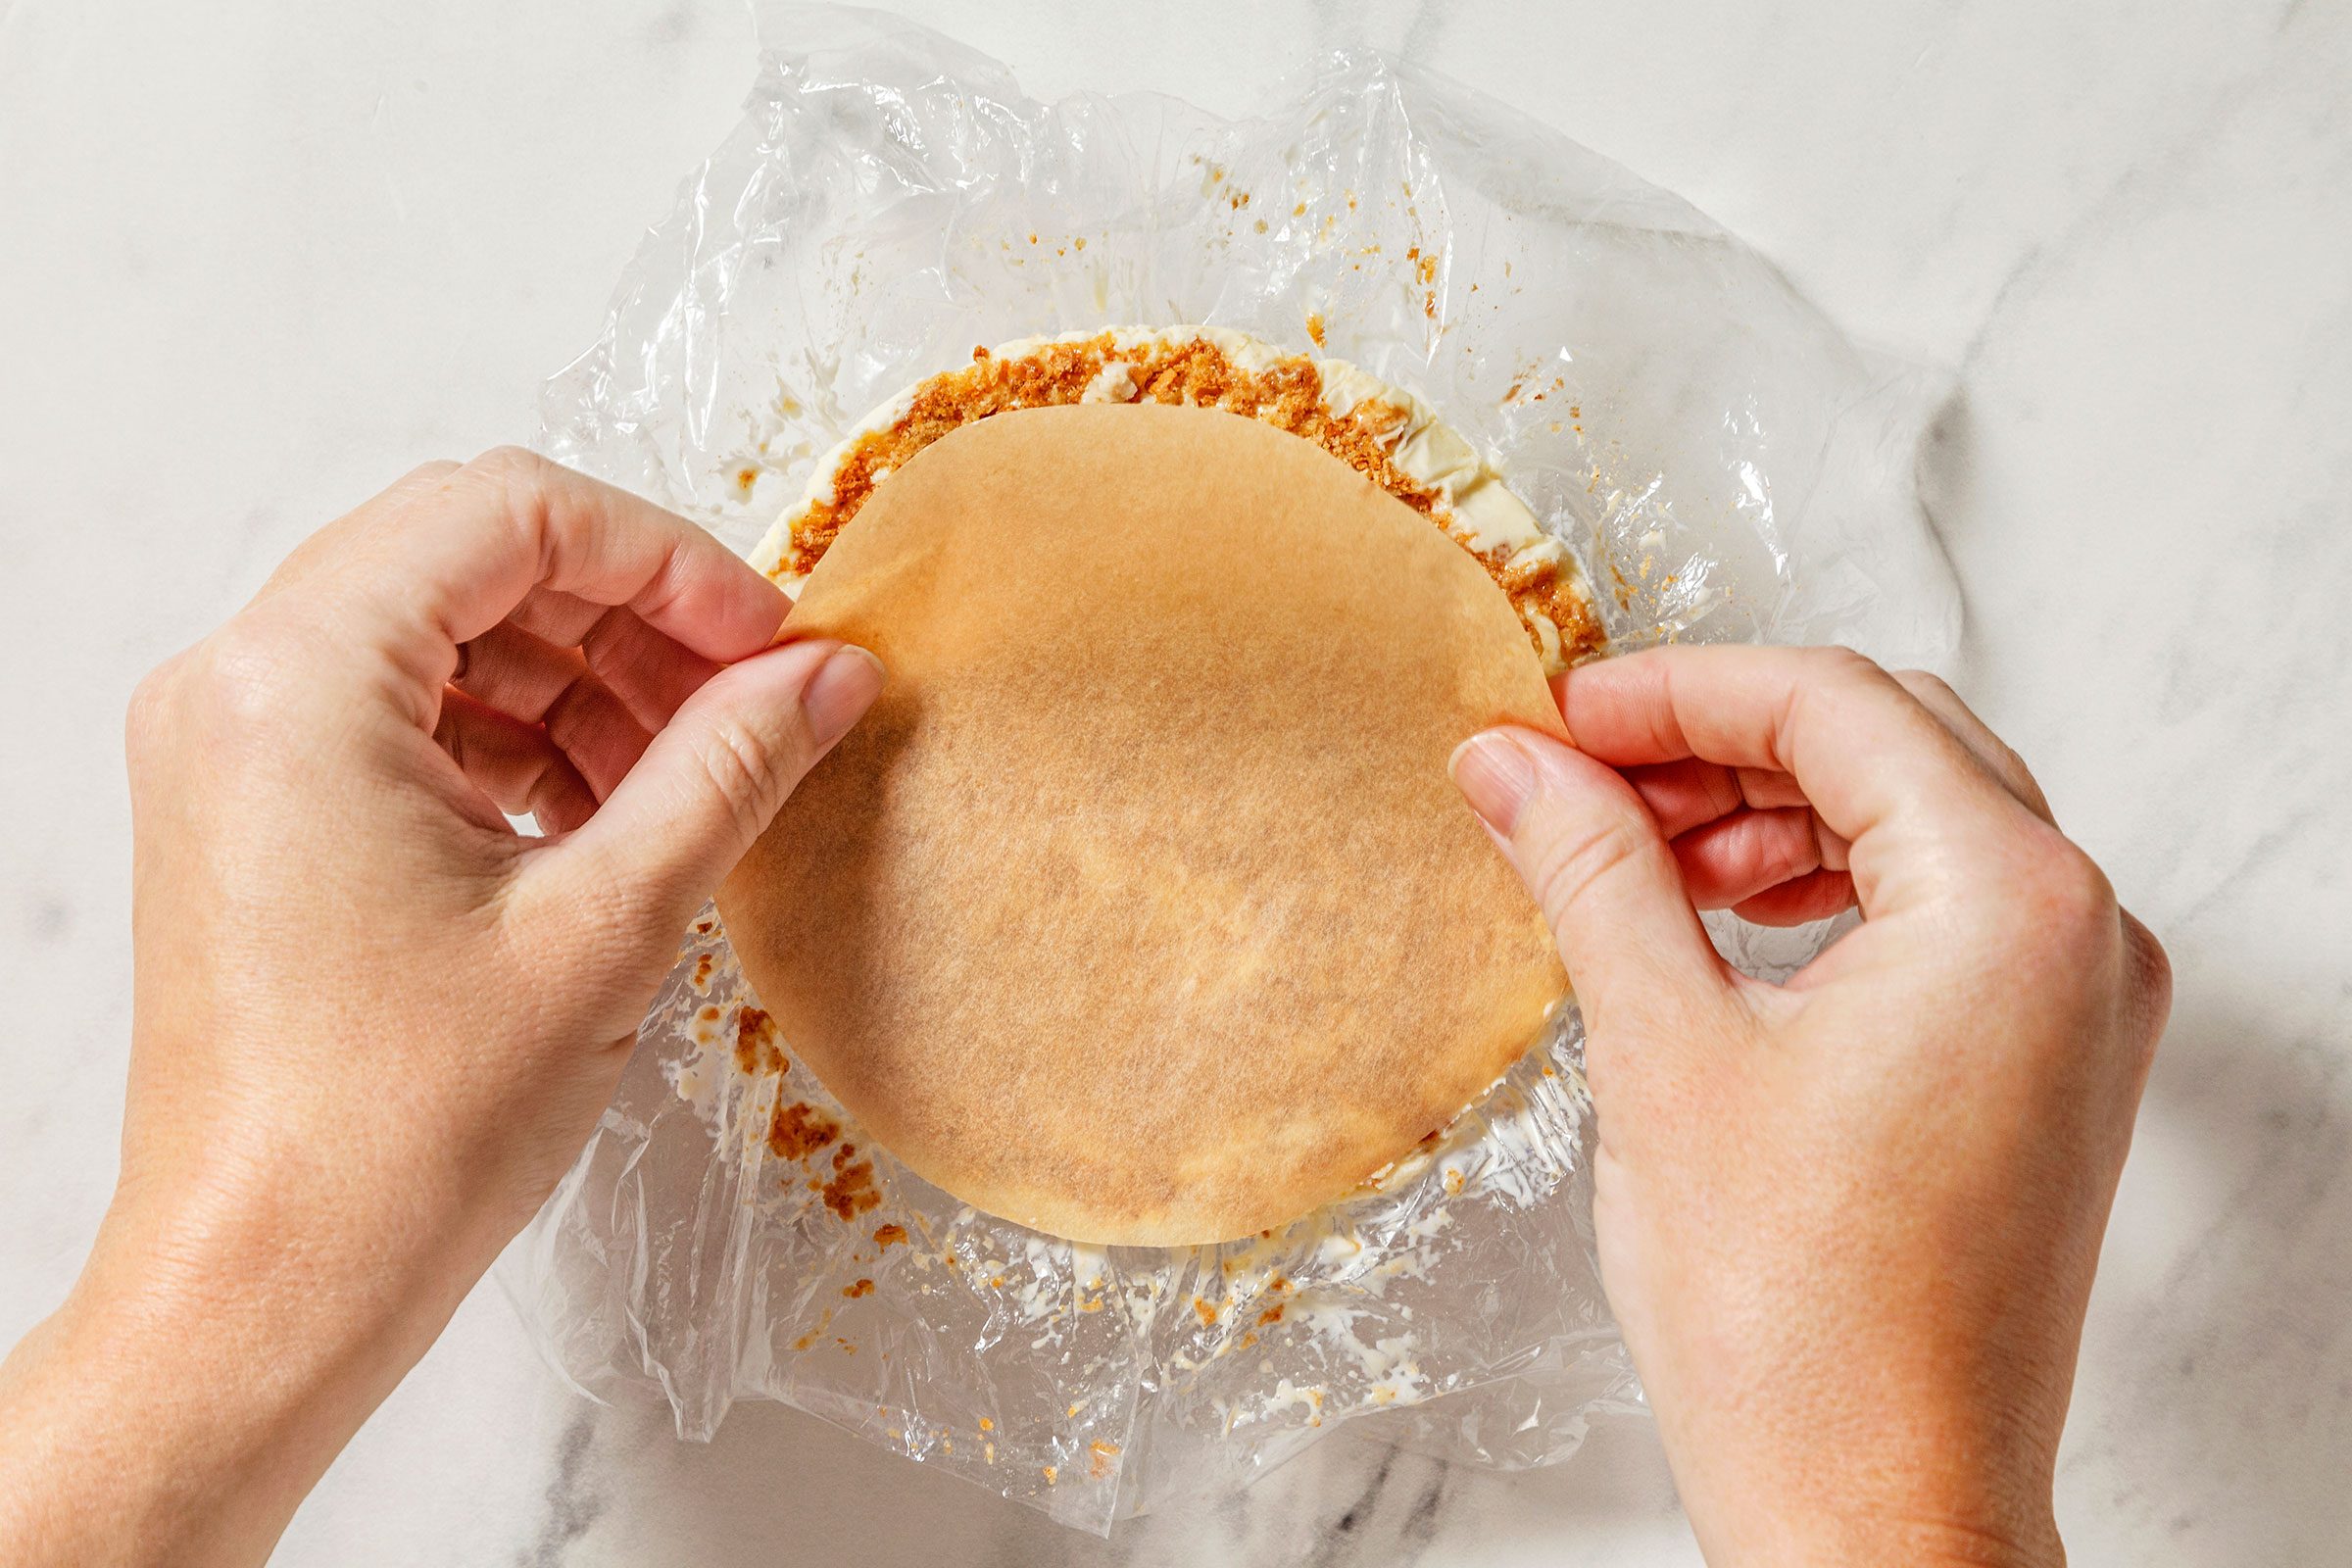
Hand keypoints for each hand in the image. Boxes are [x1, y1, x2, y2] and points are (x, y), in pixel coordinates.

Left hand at [0, 450, 882, 1567]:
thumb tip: (830, 675)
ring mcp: (230, 743)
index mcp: (298, 678)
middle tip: (749, 706)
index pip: (510, 510)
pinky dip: (518, 736)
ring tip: (687, 779)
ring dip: (582, 679)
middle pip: (471, 554)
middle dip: (630, 617)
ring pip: (443, 629)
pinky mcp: (249, 807)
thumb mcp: (607, 928)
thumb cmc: (400, 1135)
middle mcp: (237, 681)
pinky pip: (402, 708)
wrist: (262, 1292)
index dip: (669, 560)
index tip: (769, 644)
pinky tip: (605, 818)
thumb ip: (730, 769)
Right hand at [1451, 646, 2169, 1566]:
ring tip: (1638, 857)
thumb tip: (1512, 761)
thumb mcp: (1662, 1053)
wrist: (1874, 1514)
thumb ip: (1591, 871)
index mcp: (2011, 904)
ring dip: (1772, 811)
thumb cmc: (1794, 1321)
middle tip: (1580, 775)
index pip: (1835, 708)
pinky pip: (1944, 910)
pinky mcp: (2052, 1064)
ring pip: (1919, 820)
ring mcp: (2080, 1003)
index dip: (1677, 691)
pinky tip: (1722, 920)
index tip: (1560, 716)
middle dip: (1722, 742)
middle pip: (1890, 743)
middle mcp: (2080, 934)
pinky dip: (1829, 887)